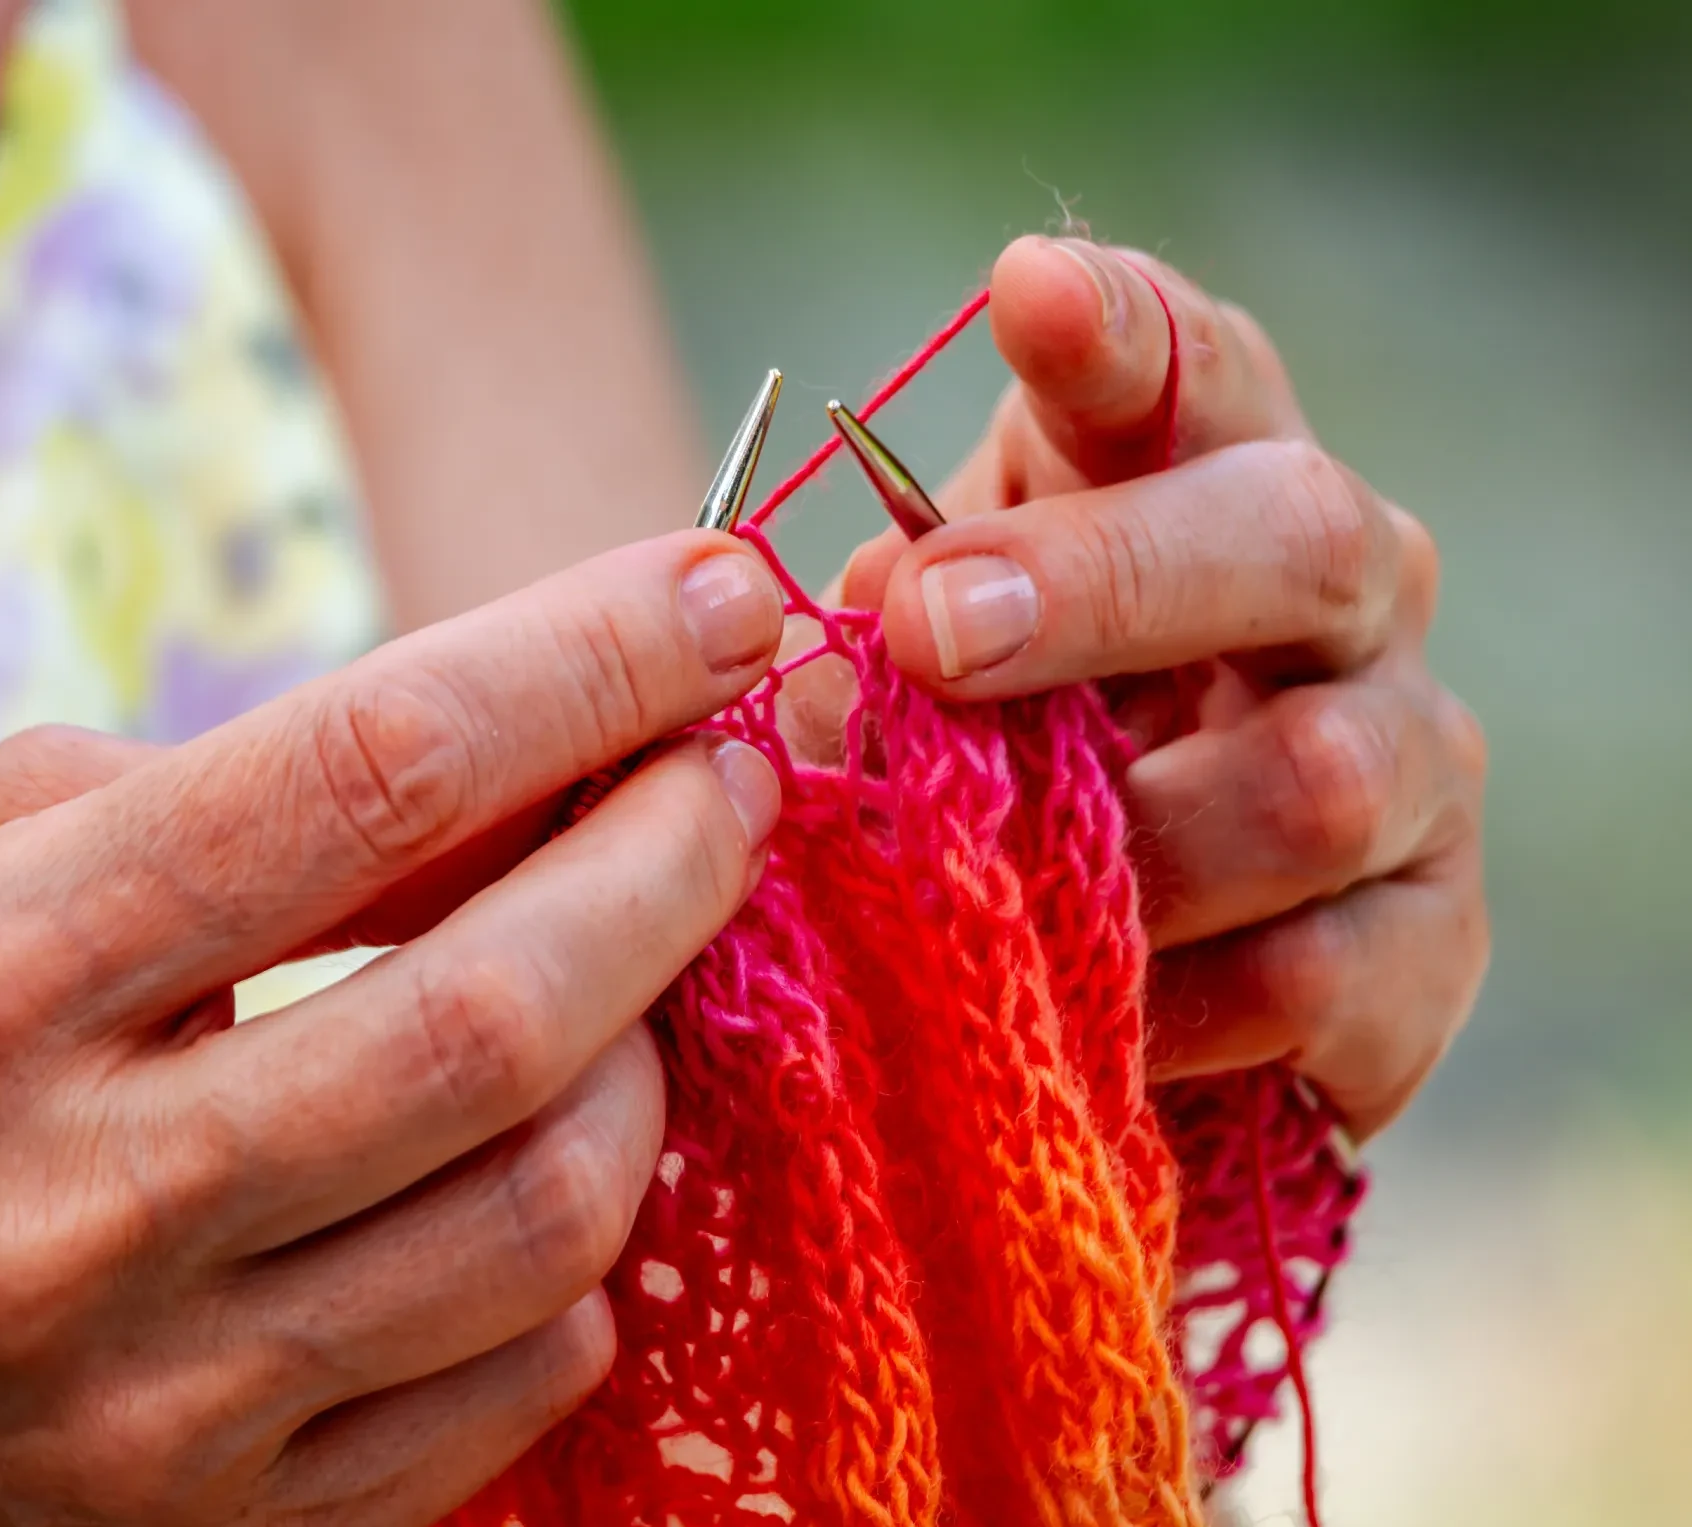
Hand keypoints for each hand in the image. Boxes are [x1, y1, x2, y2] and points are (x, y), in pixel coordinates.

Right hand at [0, 535, 790, 1524]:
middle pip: (499, 1011)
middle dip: (675, 856)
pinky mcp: (241, 1525)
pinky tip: (532, 1158)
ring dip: (649, 1054)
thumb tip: (520, 750)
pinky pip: (523, 1373)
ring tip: (630, 971)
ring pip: (550, 1210)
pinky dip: (579, 1242)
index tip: (712, 593)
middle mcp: (75, 1198)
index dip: (582, 664)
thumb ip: (220, 795)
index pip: (365, 774)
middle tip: (730, 771)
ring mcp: (167, 1395)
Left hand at [831, 236, 1487, 1139]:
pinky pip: (1317, 976)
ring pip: (1315, 783)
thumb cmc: (1008, 767)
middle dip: (1105, 581)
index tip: (1024, 291)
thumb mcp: (925, 676)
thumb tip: (848, 631)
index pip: (1190, 365)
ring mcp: (1411, 762)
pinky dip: (1177, 1011)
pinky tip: (1095, 1026)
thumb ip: (888, 638)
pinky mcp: (1431, 946)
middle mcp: (1347, 594)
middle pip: (1294, 537)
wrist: (1123, 984)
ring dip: (1126, 847)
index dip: (1119, 326)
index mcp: (1206, 484)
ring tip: (991, 900)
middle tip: (927, 629)